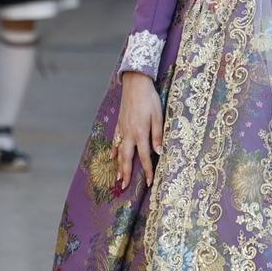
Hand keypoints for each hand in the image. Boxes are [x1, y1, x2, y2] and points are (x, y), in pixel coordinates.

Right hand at [114, 71, 163, 188]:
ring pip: (119, 151)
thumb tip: (159, 153)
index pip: (144, 157)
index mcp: (140, 133)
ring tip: (118, 177)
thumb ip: (158, 135)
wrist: (135, 84)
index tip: (149, 183)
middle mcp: (129, 134)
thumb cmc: (150, 99)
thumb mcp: (158, 117)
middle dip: (126, 173)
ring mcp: (122, 129)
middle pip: (127, 158)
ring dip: (118, 165)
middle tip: (125, 186)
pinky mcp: (120, 123)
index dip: (147, 171)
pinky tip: (112, 157)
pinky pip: (115, 140)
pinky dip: (113, 150)